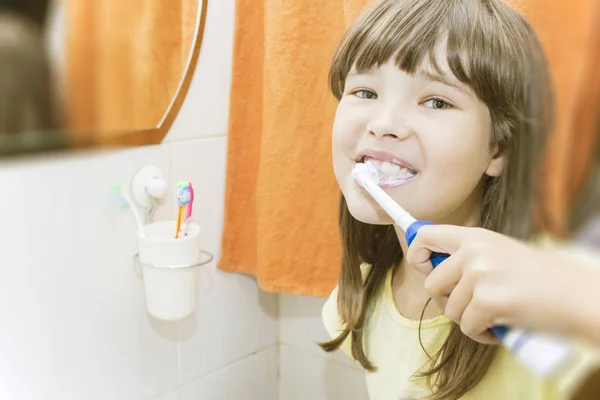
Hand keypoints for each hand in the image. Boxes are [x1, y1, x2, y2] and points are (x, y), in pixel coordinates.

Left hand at [406, 225, 578, 344]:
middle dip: (447, 301)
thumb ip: (468, 256)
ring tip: (493, 316)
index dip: (417, 254)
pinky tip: (499, 327)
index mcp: (474, 237)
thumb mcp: (499, 252)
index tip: (425, 269)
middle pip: (432, 284)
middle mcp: (472, 252)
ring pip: (450, 309)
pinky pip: (466, 327)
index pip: (425, 235)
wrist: (577, 294)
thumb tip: (431, 265)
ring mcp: (479, 275)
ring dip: (468, 320)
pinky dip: (481, 334)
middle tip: (470, 306)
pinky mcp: (487, 301)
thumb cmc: (540, 278)